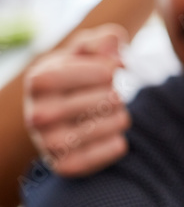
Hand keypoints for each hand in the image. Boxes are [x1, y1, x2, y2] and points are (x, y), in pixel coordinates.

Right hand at [23, 24, 129, 175]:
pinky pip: (115, 149)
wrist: (57, 119)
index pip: (102, 73)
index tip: (108, 71)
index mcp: (39, 81)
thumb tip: (115, 49)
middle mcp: (38, 115)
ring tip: (107, 115)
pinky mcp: (66, 166)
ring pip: (117, 122)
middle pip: (111, 99)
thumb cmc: (75, 78)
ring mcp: (50, 143)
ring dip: (121, 116)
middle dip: (117, 94)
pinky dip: (118, 141)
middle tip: (104, 98)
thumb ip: (101, 41)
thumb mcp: (83, 52)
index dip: (113, 70)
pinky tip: (106, 137)